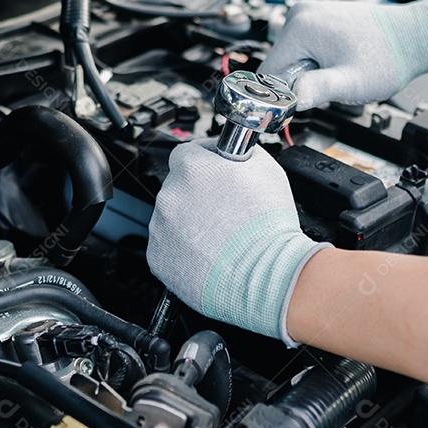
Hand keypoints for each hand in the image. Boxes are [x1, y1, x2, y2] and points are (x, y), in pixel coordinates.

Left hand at [146, 139, 327, 344]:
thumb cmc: (269, 227)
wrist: (264, 275)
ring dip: (190, 222)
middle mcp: (169, 195)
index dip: (205, 159)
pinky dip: (183, 249)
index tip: (215, 169)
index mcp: (192, 168)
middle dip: (198, 194)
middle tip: (223, 209)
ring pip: (172, 217)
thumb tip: (233, 152)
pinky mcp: (158, 257)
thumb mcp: (267, 169)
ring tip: (219, 237)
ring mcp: (160, 227)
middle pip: (179, 186)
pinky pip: (168, 246)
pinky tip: (209, 253)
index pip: (188, 152)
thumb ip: (241, 153)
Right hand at [259, 0, 427, 108]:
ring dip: (308, 72)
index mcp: (300, 27)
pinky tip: (339, 60)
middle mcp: (299, 14)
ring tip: (339, 70)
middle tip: (332, 83)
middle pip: (279, 65)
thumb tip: (289, 102)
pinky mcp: (317, 18)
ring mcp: (309, 14)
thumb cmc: (388, 56)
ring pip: (291, 58)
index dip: (281, 95)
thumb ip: (317, 90)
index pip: (268, 73)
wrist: (413, 36)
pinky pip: (303, 48)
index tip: (303, 104)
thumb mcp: (351, 82)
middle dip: (299, 82)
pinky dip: (316, 61)